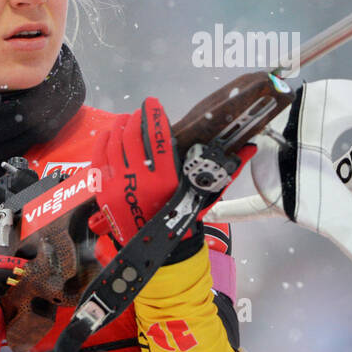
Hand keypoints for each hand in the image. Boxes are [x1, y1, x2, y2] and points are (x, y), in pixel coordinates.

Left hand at [87, 97, 255, 263]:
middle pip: (132, 136)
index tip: (153, 103)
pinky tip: (109, 133)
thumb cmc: (185, 217)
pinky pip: (99, 159)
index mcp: (167, 178)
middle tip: (139, 112)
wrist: (157, 248)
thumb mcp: (205, 195)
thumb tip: (251, 146)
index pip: (158, 135)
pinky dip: (103, 142)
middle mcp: (141, 179)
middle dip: (135, 118)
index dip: (154, 114)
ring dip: (119, 127)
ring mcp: (119, 185)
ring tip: (125, 120)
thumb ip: (229, 169)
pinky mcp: (104, 193)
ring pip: (114, 145)